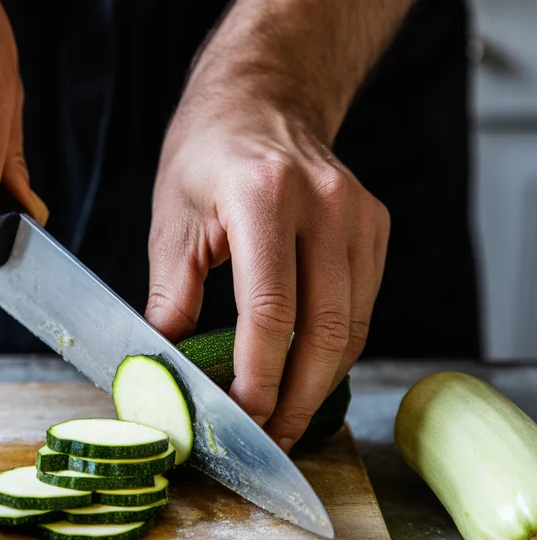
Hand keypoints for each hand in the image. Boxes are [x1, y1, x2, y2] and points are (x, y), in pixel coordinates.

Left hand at [146, 64, 388, 450]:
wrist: (262, 101)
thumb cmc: (206, 156)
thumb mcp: (171, 220)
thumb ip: (171, 298)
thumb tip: (165, 368)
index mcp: (264, 197)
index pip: (272, 311)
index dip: (260, 377)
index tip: (242, 418)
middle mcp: (325, 204)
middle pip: (325, 329)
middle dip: (298, 397)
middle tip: (271, 438)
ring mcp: (359, 215)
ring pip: (353, 326)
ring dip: (321, 383)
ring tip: (288, 418)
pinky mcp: (375, 227)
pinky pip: (362, 306)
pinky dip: (337, 349)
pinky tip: (308, 373)